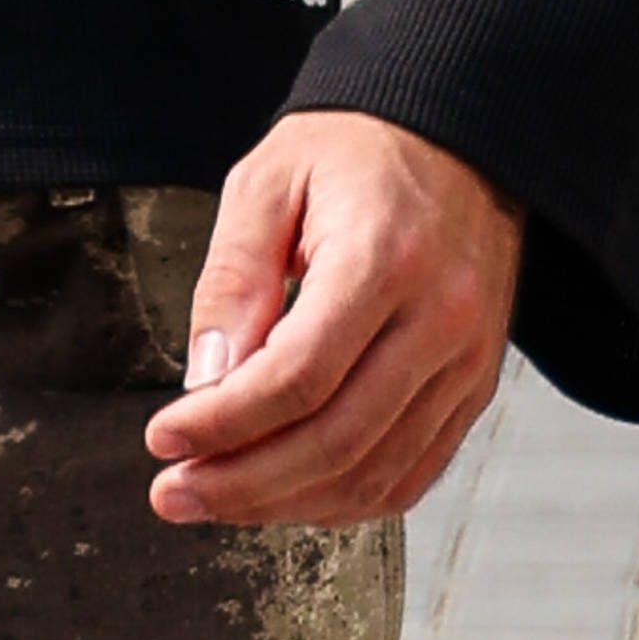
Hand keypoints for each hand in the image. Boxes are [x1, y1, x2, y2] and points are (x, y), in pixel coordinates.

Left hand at [140, 109, 522, 528]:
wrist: (455, 135)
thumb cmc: (359, 150)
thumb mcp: (269, 181)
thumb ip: (233, 279)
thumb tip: (206, 380)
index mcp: (386, 257)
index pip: (297, 377)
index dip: (222, 424)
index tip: (165, 437)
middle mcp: (441, 316)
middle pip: (335, 440)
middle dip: (241, 482)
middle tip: (175, 491)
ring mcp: (466, 358)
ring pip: (373, 473)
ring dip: (284, 503)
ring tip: (217, 498)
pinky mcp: (473, 384)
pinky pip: (410, 473)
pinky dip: (342, 500)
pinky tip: (286, 494)